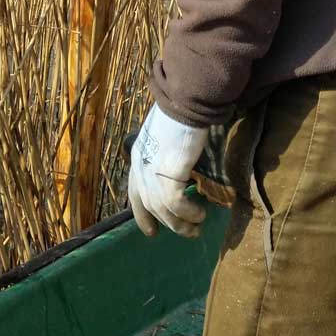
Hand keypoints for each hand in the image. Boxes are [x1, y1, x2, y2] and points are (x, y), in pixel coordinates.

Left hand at [128, 104, 207, 238]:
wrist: (184, 102)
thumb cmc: (179, 114)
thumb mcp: (163, 136)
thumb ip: (164, 154)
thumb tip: (177, 170)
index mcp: (138, 157)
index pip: (135, 194)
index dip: (142, 215)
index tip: (152, 232)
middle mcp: (140, 167)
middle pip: (149, 206)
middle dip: (168, 224)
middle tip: (188, 232)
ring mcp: (151, 172)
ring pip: (162, 210)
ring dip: (181, 224)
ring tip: (197, 228)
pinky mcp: (166, 174)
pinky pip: (175, 203)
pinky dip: (188, 213)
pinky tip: (199, 214)